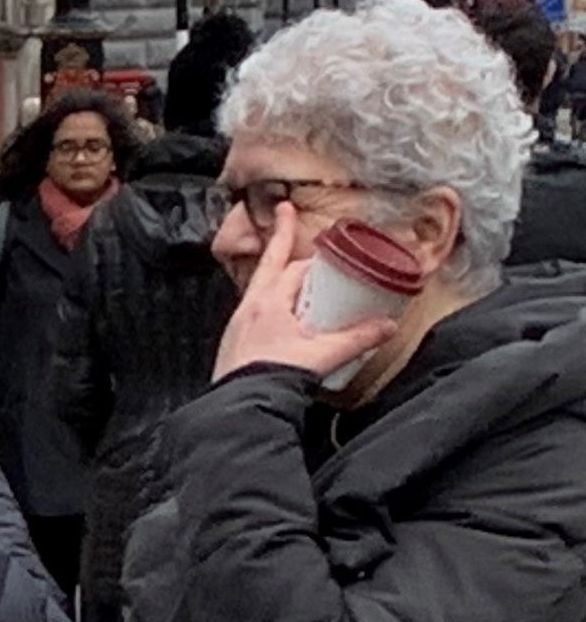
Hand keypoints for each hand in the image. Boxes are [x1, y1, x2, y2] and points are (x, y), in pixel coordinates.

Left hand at [215, 204, 398, 383]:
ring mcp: (237, 325)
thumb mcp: (324, 355)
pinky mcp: (232, 343)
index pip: (295, 267)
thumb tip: (388, 326)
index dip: (316, 257)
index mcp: (269, 302)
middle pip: (269, 265)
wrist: (239, 408)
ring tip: (289, 265)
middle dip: (280, 239)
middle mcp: (248, 308)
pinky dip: (268, 302)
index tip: (327, 243)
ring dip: (275, 273)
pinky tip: (280, 313)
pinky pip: (253, 311)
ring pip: (258, 287)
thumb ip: (358, 338)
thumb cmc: (272, 379)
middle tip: (285, 213)